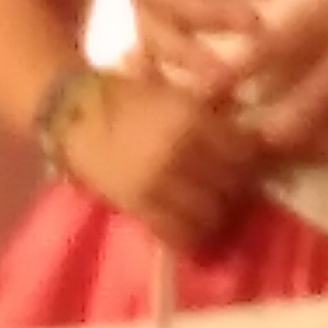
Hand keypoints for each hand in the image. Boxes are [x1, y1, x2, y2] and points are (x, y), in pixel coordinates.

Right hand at [57, 73, 269, 257]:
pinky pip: (180, 234)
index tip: (251, 162)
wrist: (74, 113)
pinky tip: (190, 227)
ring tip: (212, 209)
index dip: (253, 160)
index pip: (246, 152)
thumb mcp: (175, 92)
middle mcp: (183, 153)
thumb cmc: (126, 97)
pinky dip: (191, 235)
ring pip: (212, 215)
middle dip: (238, 189)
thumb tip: (250, 126)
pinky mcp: (140, 208)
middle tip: (233, 188)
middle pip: (233, 186)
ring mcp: (161, 184)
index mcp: (193, 119)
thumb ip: (211, 110)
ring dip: (217, 215)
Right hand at [103, 0, 262, 85]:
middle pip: (174, 1)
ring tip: (229, 78)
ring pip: (162, 37)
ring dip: (195, 58)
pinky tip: (204, 104)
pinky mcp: (144, 17)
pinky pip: (155, 55)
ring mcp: (140, 0)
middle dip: (216, 14)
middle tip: (258, 22)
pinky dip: (175, 80)